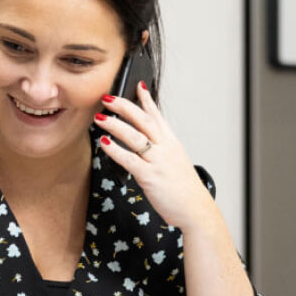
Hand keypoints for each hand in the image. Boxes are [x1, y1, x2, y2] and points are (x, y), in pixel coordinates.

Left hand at [95, 83, 215, 232]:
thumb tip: (146, 143)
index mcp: (171, 143)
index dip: (146, 99)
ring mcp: (158, 161)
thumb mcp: (176, 162)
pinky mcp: (150, 177)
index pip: (157, 115)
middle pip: (142, 120)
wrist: (196, 210)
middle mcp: (165, 148)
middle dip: (123, 106)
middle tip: (107, 97)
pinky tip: (104, 143)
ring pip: (134, 136)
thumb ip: (161, 150)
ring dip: (114, 125)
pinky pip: (129, 159)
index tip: (137, 85)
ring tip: (99, 117)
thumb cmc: (184, 189)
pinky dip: (115, 150)